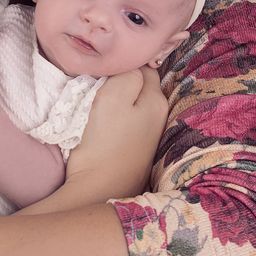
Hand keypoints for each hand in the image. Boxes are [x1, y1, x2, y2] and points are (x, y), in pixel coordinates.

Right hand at [56, 67, 167, 203]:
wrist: (96, 190)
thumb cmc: (102, 143)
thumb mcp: (113, 97)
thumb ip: (127, 74)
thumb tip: (131, 65)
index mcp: (157, 100)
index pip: (143, 66)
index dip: (122, 64)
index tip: (103, 69)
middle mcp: (159, 116)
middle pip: (139, 84)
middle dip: (121, 81)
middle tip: (97, 84)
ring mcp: (148, 134)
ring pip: (132, 102)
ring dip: (117, 100)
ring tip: (96, 104)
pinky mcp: (135, 148)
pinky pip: (126, 121)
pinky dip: (115, 118)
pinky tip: (102, 124)